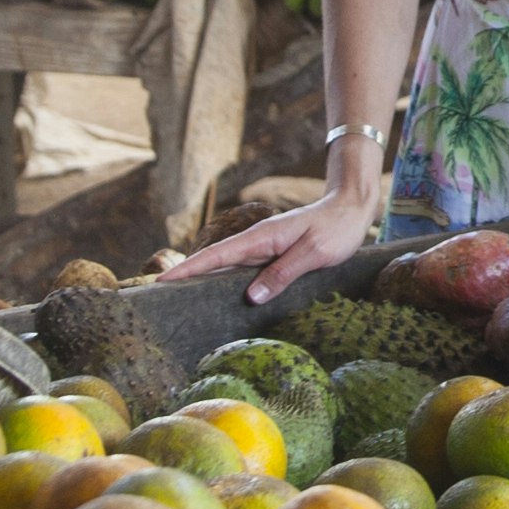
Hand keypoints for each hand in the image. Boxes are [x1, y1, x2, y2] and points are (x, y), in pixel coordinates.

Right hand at [161, 177, 382, 303]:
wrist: (351, 209)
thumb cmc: (335, 229)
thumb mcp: (313, 253)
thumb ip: (282, 274)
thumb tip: (250, 297)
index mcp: (261, 237)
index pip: (217, 256)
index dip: (189, 269)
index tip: (163, 279)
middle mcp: (256, 242)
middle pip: (214, 262)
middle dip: (185, 276)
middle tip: (157, 295)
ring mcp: (263, 249)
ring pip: (226, 268)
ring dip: (203, 280)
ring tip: (177, 300)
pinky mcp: (272, 255)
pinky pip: (243, 271)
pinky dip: (225, 281)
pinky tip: (217, 296)